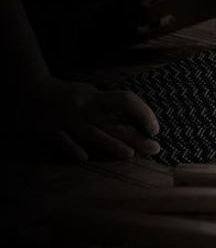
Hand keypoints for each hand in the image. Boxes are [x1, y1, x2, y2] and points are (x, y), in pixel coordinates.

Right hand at [11, 78, 160, 161]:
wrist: (29, 90)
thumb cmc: (66, 95)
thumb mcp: (90, 94)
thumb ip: (108, 108)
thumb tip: (135, 122)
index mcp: (95, 98)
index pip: (126, 102)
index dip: (143, 113)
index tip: (153, 128)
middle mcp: (85, 109)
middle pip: (114, 124)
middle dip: (136, 137)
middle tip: (155, 148)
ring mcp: (67, 120)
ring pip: (92, 133)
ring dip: (111, 144)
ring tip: (129, 154)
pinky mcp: (50, 130)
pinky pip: (62, 140)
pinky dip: (72, 147)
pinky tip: (83, 157)